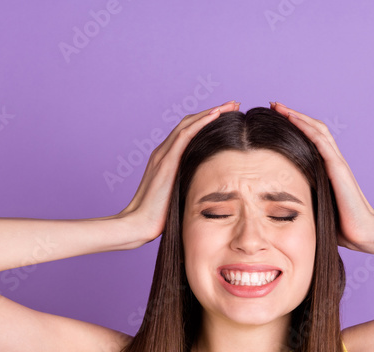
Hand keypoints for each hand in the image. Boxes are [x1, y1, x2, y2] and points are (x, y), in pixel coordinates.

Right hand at [119, 100, 240, 244]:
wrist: (138, 224)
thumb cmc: (159, 218)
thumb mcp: (179, 197)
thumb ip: (190, 187)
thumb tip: (210, 191)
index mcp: (167, 160)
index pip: (189, 134)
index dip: (208, 123)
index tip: (229, 117)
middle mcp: (163, 152)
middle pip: (190, 123)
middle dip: (213, 112)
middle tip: (234, 105)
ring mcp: (163, 155)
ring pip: (188, 124)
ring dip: (211, 112)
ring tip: (231, 105)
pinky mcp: (165, 161)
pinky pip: (184, 135)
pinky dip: (201, 122)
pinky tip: (216, 115)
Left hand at [269, 101, 373, 252]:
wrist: (364, 235)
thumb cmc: (341, 228)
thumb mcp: (316, 209)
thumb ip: (303, 200)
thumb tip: (279, 204)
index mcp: (328, 170)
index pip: (311, 141)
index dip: (295, 128)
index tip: (275, 121)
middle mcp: (333, 162)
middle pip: (313, 129)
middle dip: (293, 116)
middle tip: (274, 106)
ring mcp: (337, 163)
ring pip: (317, 130)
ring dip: (297, 116)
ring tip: (278, 106)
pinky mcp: (338, 168)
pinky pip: (320, 142)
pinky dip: (306, 127)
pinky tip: (292, 119)